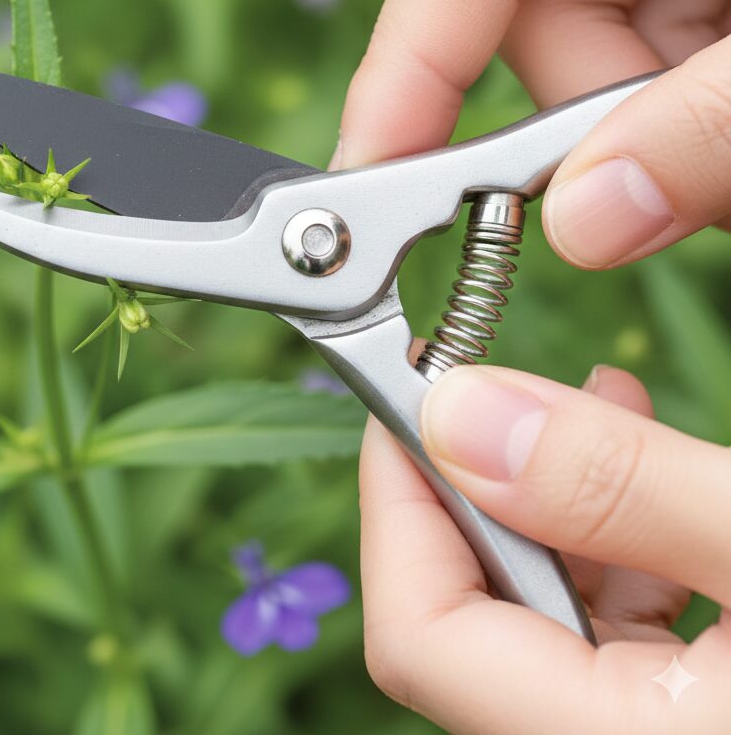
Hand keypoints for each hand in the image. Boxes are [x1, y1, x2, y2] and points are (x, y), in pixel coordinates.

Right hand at [335, 0, 730, 268]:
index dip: (409, 71)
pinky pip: (655, 29)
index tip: (371, 190)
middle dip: (592, 120)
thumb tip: (588, 230)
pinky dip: (684, 97)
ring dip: (654, 118)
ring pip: (597, 34)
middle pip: (538, 6)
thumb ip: (711, 121)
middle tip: (674, 191)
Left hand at [360, 364, 729, 732]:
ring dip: (545, 493)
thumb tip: (455, 413)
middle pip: (464, 615)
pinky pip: (607, 625)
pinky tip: (646, 467)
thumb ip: (615, 489)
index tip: (411, 388)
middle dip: (473, 479)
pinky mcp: (680, 711)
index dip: (396, 498)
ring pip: (536, 612)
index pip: (416, 635)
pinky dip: (609, 534)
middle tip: (489, 378)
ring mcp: (642, 730)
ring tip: (596, 401)